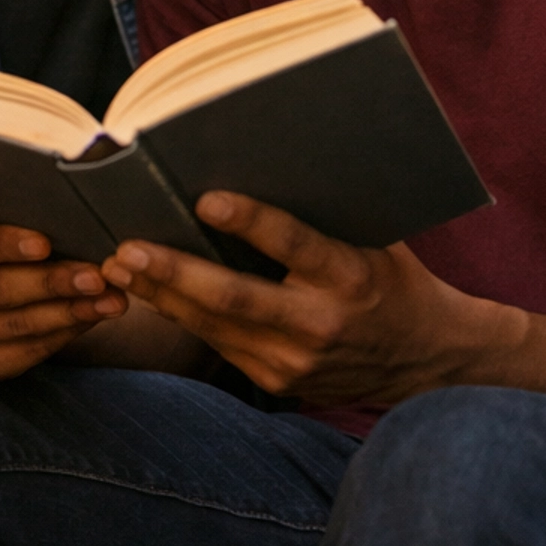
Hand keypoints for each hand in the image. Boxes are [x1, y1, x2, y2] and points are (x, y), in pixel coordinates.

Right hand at [0, 215, 127, 379]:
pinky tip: (94, 316)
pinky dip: (63, 335)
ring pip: (13, 325)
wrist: (12, 282)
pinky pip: (22, 354)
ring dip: (68, 311)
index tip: (46, 242)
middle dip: (50, 281)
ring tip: (111, 297)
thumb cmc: (11, 232)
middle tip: (97, 273)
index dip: (3, 243)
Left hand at [102, 192, 512, 403]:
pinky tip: (150, 292)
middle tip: (127, 249)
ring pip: (215, 325)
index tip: (206, 200)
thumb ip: (323, 215)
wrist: (425, 361)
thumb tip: (259, 163)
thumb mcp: (375, 239)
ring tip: (120, 267)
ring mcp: (297, 361)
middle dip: (175, 273)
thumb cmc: (394, 280)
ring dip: (162, 296)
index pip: (295, 245)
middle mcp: (322, 323)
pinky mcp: (279, 382)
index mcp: (352, 276)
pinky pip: (220, 344)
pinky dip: (182, 316)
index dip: (251, 223)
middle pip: (236, 297)